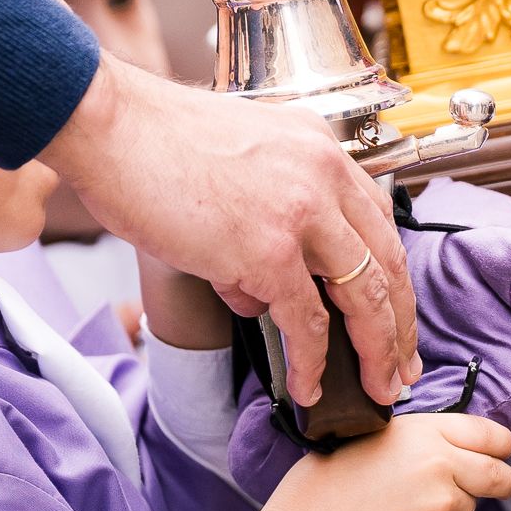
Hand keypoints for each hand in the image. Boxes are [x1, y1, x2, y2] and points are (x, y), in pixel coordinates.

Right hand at [42, 56, 419, 406]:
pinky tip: (308, 387)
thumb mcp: (236, 163)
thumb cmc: (149, 141)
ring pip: (365, 295)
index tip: (397, 310)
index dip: (392, 274)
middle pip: (388, 260)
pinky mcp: (267, 250)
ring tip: (378, 387)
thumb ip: (262, 220)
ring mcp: (301, 213)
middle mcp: (323, 175)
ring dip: (377, 349)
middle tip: (403, 364)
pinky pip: (308, 321)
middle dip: (400, 322)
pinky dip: (312, 362)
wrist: (106, 123)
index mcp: (318, 148)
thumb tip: (258, 290)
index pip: (377, 219)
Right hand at [259, 412, 510, 510]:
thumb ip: (418, 438)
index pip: (488, 433)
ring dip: (458, 510)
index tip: (500, 453)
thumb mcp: (372, 438)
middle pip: (499, 473)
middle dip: (503, 482)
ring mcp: (441, 500)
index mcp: (422, 431)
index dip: (500, 445)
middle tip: (501, 486)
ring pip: (474, 506)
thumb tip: (453, 444)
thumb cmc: (329, 483)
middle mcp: (438, 461)